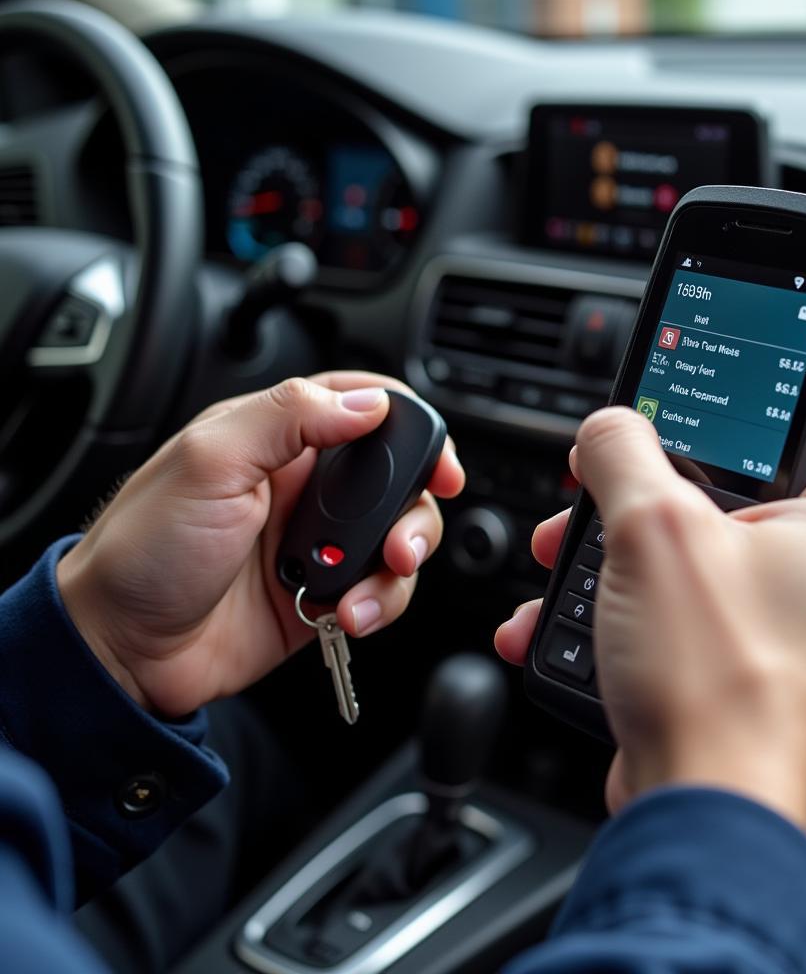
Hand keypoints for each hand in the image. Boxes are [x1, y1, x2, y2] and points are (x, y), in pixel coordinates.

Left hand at [57, 373, 463, 716]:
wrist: (121, 649)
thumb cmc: (145, 549)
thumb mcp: (209, 461)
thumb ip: (288, 417)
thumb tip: (367, 401)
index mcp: (275, 439)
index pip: (360, 406)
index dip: (410, 424)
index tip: (438, 459)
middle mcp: (303, 487)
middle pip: (398, 478)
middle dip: (416, 508)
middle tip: (404, 538)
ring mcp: (317, 544)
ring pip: (398, 537)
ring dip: (401, 562)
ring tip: (370, 581)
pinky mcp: (324, 595)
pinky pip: (380, 591)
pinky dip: (380, 603)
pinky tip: (348, 612)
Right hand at [496, 329, 805, 835]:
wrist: (704, 815)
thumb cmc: (718, 685)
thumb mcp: (653, 529)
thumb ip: (622, 453)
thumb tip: (608, 430)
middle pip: (765, 477)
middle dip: (679, 465)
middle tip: (635, 449)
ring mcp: (792, 624)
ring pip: (710, 545)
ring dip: (635, 538)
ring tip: (573, 543)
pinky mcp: (745, 665)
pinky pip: (684, 606)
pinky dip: (629, 600)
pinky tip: (567, 617)